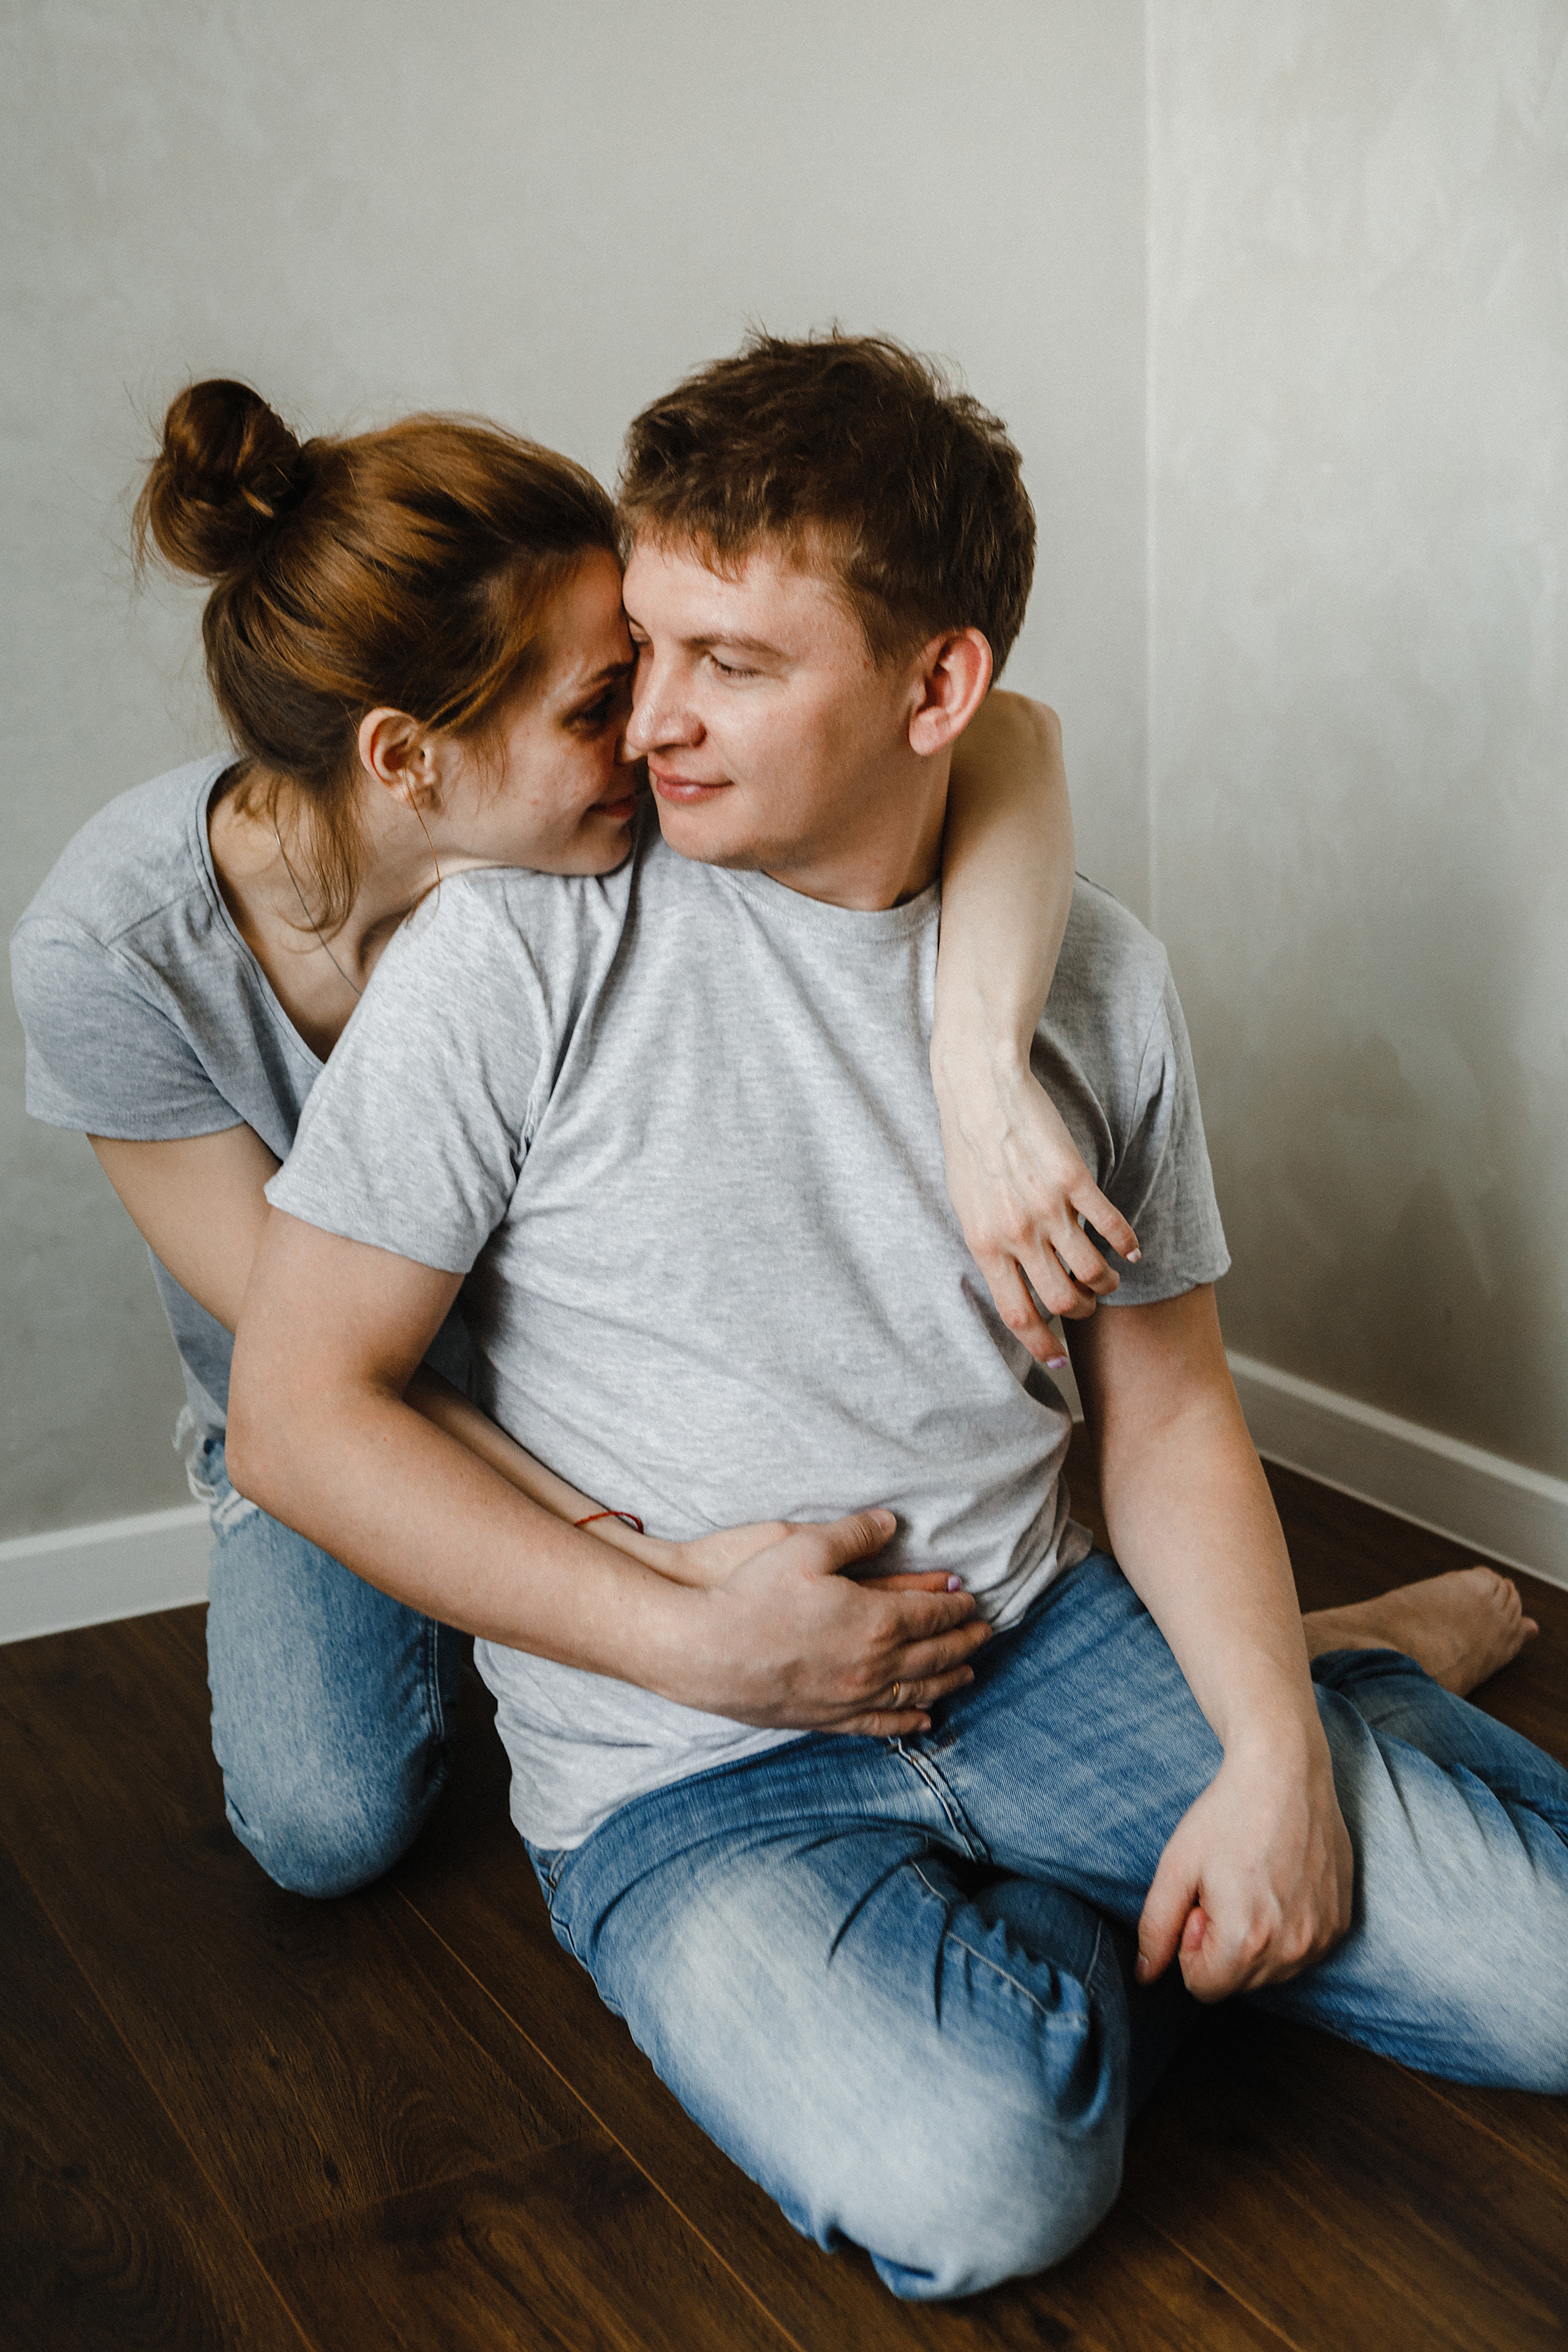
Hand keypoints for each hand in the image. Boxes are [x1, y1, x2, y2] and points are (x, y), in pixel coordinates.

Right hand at [683, 1509, 990, 1734]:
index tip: (971, 1600)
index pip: (931, 1614)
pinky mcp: (825, 1718)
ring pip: (914, 1692)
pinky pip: (879, 1723)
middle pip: (932, 1655)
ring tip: (967, 1673)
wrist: (704, 1651)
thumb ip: (854, 1534)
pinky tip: (922, 1719)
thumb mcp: (804, 1546)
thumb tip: (890, 1522)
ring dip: (946, 1680)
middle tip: (983, 1633)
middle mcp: (873, 1666)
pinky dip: (907, 1721)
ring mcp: (850, 1697)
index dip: (955, 1606)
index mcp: (876, 1621)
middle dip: (962, 1642)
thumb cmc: (750, 1594)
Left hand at [930, 1047, 1139, 1360]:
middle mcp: (1017, 1234)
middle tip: (1086, 1304)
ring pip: (1091, 1272)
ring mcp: (1047, 1208)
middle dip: (1079, 1312)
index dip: (1040, 1344)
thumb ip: (990, 1245)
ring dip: (1105, 1283)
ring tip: (1108, 1278)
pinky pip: (1110, 1227)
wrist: (980, 1091)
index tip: (1056, 1358)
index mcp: (985, 1245)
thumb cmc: (967, 1148)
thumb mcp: (966, 1208)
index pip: (1017, 1315)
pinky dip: (1125, 1245)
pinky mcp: (1074, 1180)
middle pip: (1061, 1301)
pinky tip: (1130, 1249)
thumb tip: (1008, 1277)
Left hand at [1135, 1734, 1353, 2000]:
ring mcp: (1323, 1936)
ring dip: (1255, 1940)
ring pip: (1272, 1970)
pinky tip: (1279, 1883)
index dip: (1191, 1946)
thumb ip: (1156, 1928)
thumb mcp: (1177, 1866)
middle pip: (1239, 1982)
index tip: (1200, 1902)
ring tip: (1252, 1883)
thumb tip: (1144, 1976)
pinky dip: (1286, 1930)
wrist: (1286, 1771)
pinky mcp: (1341, 1921)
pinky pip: (1303, 1950)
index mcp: (1246, 1940)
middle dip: (1222, 1945)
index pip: (1204, 1987)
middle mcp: (1292, 1948)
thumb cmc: (1227, 1813)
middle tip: (1225, 1887)